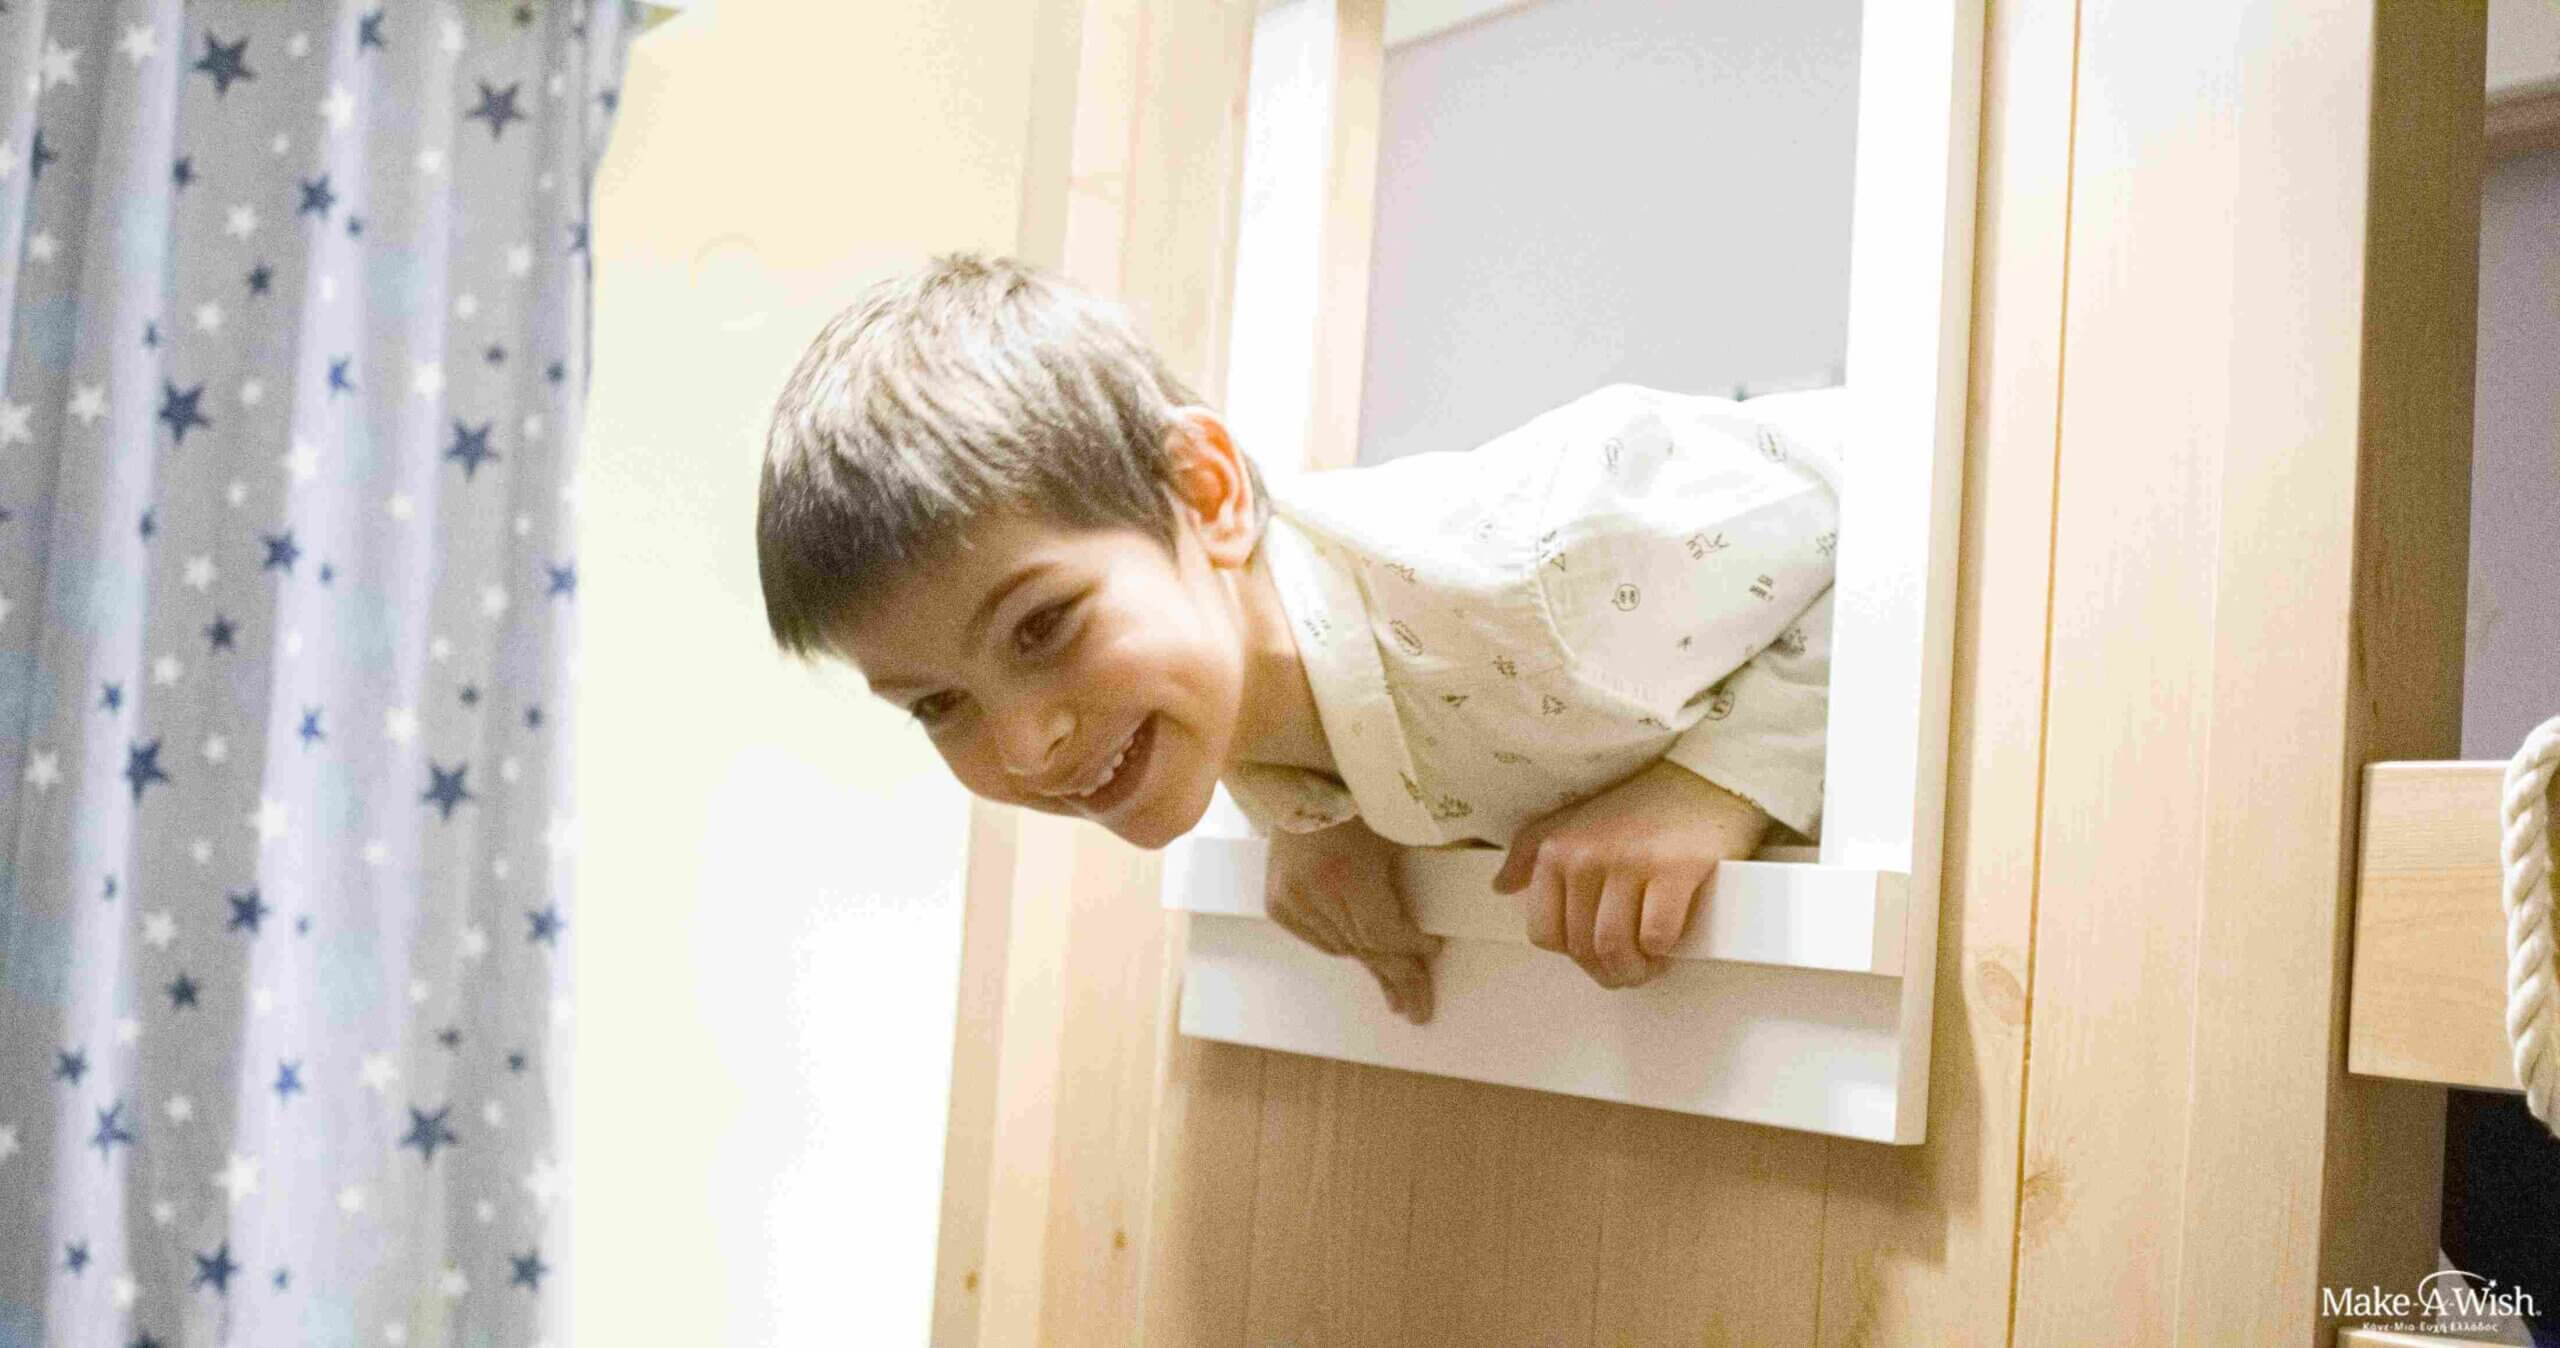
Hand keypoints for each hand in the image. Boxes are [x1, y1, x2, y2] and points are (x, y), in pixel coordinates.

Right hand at [1263, 815, 1445, 1022]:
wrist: (1299, 779)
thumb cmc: (1357, 798)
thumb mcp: (1393, 833)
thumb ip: (1407, 884)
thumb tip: (1429, 930)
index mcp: (1345, 875)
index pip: (1383, 932)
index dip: (1411, 947)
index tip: (1433, 949)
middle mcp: (1313, 894)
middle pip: (1365, 948)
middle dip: (1398, 978)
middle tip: (1419, 1011)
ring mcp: (1290, 901)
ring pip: (1342, 948)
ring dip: (1372, 963)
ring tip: (1397, 990)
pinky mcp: (1277, 903)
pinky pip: (1319, 940)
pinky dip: (1344, 946)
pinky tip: (1364, 953)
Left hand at [1489, 761, 1770, 988]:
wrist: (1702, 779)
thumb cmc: (1639, 807)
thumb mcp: (1570, 820)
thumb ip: (1529, 853)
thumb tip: (1501, 886)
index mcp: (1557, 850)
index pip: (1545, 932)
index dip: (1571, 955)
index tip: (1594, 955)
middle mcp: (1587, 855)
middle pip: (1582, 947)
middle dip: (1607, 970)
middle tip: (1629, 968)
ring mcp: (1631, 861)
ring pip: (1616, 948)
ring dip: (1633, 970)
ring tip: (1648, 965)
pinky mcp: (1675, 869)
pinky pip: (1657, 937)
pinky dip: (1662, 952)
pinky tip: (1670, 944)